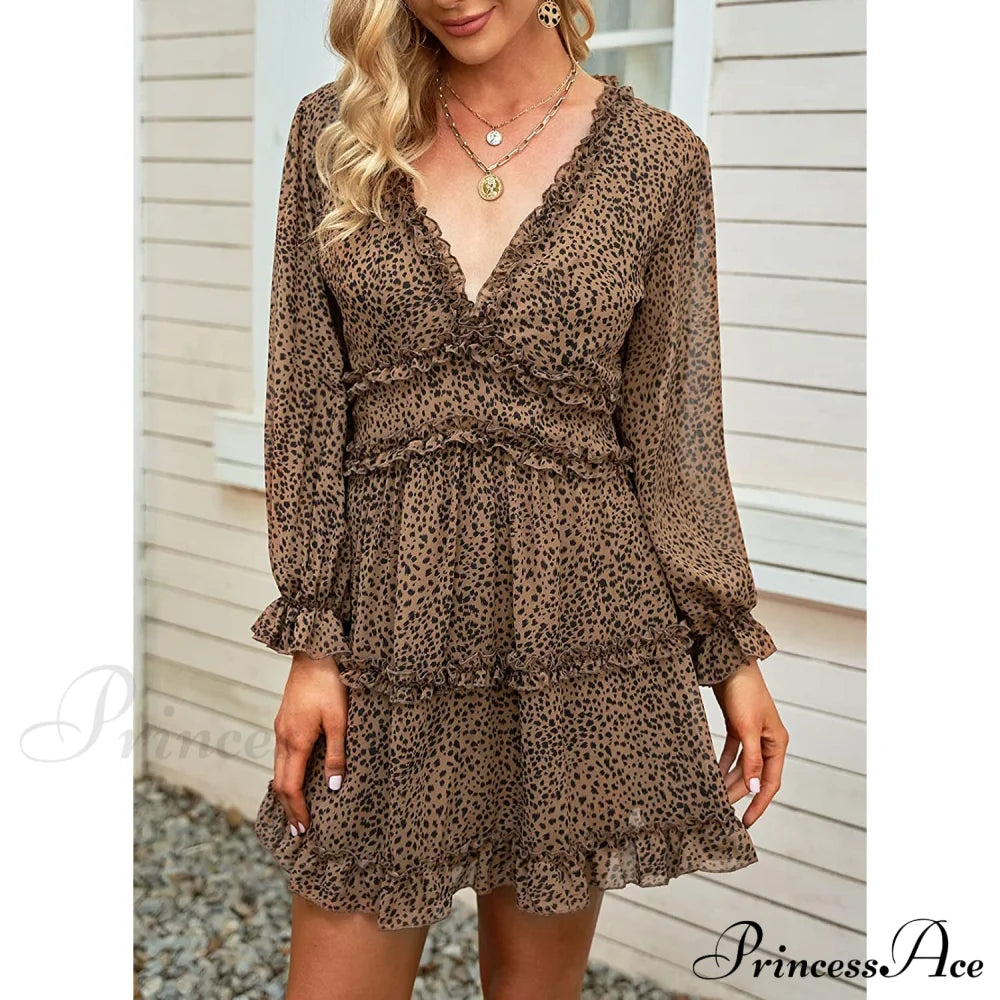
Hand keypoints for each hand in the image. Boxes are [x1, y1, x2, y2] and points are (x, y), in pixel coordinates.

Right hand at [272, 651, 347, 836]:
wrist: (314, 653)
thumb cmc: (330, 684)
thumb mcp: (339, 720)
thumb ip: (336, 754)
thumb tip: (333, 787)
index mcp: (295, 741)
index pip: (290, 786)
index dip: (296, 810)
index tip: (303, 829)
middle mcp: (283, 737)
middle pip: (280, 782)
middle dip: (288, 807)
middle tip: (297, 830)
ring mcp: (281, 727)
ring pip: (278, 768)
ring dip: (286, 792)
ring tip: (295, 809)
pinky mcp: (284, 719)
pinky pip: (280, 755)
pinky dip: (285, 774)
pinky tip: (294, 776)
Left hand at [712, 658, 788, 826]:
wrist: (728, 664)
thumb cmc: (744, 692)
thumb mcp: (748, 729)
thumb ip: (752, 759)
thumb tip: (755, 787)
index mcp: (777, 743)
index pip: (770, 782)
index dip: (759, 803)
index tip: (746, 821)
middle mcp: (767, 741)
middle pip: (754, 775)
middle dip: (739, 792)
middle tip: (722, 808)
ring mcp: (753, 734)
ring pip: (742, 765)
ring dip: (730, 779)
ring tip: (716, 794)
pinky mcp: (738, 726)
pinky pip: (732, 752)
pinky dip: (724, 763)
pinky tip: (714, 773)